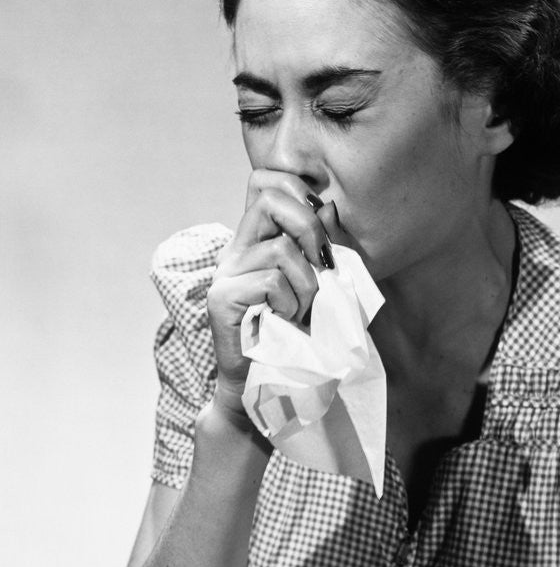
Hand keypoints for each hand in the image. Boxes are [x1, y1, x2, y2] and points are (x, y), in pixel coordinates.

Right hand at [206, 170, 347, 415]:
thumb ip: (322, 248)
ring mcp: (225, 272)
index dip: (297, 190)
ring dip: (307, 286)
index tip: (320, 228)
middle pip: (270, 199)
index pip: (264, 180)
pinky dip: (289, 305)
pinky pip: (270, 282)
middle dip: (310, 227)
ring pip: (281, 251)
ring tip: (301, 312)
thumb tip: (330, 208)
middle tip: (321, 265)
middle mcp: (237, 249)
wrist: (267, 385)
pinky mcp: (221, 297)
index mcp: (258, 240)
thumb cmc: (298, 337)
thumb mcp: (319, 284)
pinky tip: (283, 323)